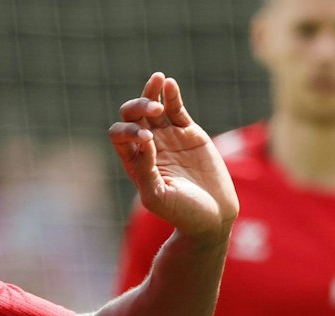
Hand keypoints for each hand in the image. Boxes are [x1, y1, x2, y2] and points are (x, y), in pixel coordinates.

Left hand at [107, 73, 238, 244]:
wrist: (214, 216)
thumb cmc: (182, 212)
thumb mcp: (156, 196)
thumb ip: (145, 169)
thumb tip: (144, 136)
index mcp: (134, 160)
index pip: (120, 134)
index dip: (129, 130)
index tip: (148, 138)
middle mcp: (148, 145)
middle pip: (132, 114)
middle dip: (139, 106)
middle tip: (154, 108)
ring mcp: (168, 137)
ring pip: (153, 106)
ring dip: (152, 92)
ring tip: (158, 79)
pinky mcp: (189, 133)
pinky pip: (176, 108)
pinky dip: (172, 94)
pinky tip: (169, 83)